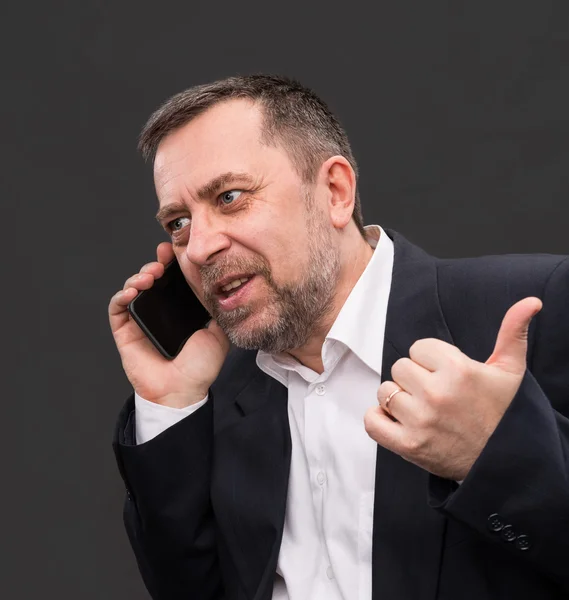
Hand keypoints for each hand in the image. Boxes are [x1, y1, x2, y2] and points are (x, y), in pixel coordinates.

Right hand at [109, 242, 229, 407]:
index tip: (173, 251)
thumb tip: (217, 285)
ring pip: (133, 288)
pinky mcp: (124, 330)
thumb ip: (216, 309)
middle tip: (162, 261)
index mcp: (180, 309)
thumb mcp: (218, 332)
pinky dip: (122, 295)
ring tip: (149, 276)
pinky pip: (117, 307)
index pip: (173, 280)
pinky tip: (133, 291)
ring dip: (138, 276)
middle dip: (155, 264)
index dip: (171, 263)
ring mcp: (141, 320)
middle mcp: (160, 311)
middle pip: (152, 278)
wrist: (182, 390)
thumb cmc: (200, 366)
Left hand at [364, 297, 542, 480]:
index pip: (418, 348)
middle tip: (434, 393)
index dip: (430, 360)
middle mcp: (437, 394)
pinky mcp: (409, 445)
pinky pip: (372, 422)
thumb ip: (512, 331)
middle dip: (414, 378)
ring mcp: (421, 421)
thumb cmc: (504, 413)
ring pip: (386, 391)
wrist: (506, 462)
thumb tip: (530, 302)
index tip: (445, 374)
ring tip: (420, 409)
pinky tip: (396, 419)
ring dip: (398, 399)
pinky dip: (378, 420)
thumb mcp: (511, 370)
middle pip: (399, 367)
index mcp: (458, 370)